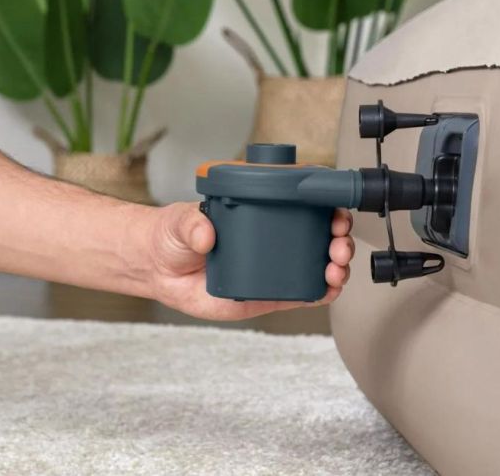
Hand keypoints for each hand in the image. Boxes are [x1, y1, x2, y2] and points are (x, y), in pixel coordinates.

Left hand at [144, 202, 353, 319]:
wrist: (159, 269)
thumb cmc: (174, 235)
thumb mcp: (182, 221)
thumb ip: (192, 224)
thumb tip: (206, 235)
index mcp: (262, 211)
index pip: (305, 205)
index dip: (329, 207)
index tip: (335, 212)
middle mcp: (274, 238)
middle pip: (321, 236)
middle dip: (340, 239)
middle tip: (338, 244)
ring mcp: (274, 267)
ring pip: (318, 266)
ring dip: (337, 267)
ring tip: (335, 269)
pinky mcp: (268, 295)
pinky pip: (301, 294)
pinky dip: (321, 292)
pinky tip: (329, 290)